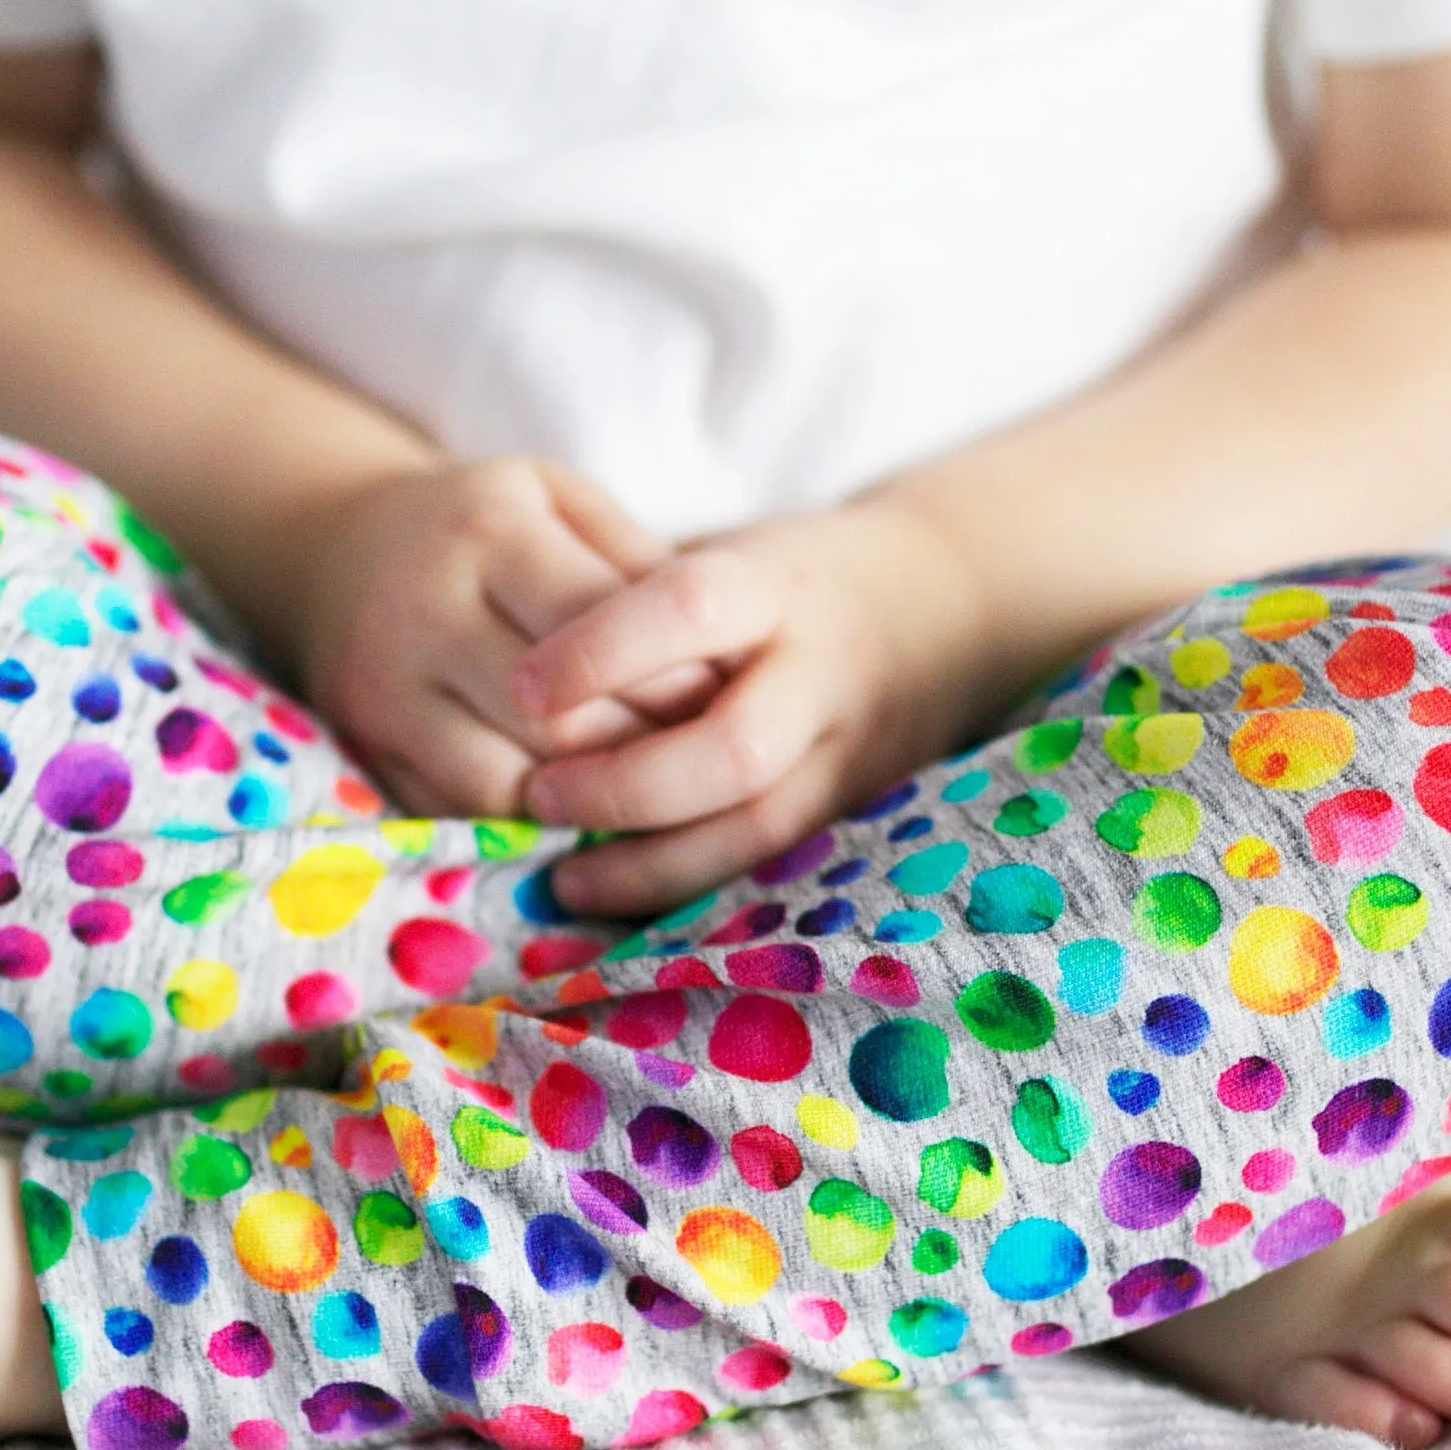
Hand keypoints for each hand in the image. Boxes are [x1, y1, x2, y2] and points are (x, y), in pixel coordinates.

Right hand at [291, 456, 719, 820]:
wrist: (338, 548)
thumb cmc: (482, 524)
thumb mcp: (559, 498)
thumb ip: (634, 561)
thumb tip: (712, 656)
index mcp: (487, 533)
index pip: (598, 633)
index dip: (670, 680)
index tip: (718, 700)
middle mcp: (423, 611)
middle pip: (557, 723)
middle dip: (638, 752)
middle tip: (689, 762)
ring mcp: (383, 690)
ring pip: (508, 785)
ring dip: (585, 803)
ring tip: (635, 790)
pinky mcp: (366, 749)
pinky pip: (460, 814)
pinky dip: (526, 823)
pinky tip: (570, 806)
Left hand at [512, 497, 988, 917]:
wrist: (946, 602)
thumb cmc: (784, 577)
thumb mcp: (723, 554)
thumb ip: (637, 597)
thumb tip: (504, 663)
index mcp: (774, 585)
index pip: (690, 605)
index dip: (604, 648)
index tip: (524, 686)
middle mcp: (819, 673)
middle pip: (732, 749)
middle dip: (624, 785)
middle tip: (536, 794)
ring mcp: (847, 751)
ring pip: (756, 827)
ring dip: (650, 862)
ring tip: (560, 874)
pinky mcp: (849, 809)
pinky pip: (765, 864)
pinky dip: (686, 886)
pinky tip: (612, 895)